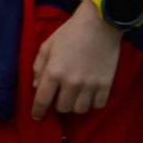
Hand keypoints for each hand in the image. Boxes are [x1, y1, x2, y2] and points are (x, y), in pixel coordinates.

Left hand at [31, 0, 124, 119]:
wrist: (99, 25)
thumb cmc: (69, 34)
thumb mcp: (46, 46)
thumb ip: (38, 67)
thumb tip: (36, 87)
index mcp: (53, 72)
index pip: (42, 100)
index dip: (37, 112)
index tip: (36, 117)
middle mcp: (71, 82)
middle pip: (62, 108)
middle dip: (57, 105)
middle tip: (58, 96)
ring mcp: (90, 85)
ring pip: (80, 110)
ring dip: (74, 106)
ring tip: (73, 96)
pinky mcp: (106, 85)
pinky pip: (98, 105)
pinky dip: (92, 104)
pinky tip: (88, 95)